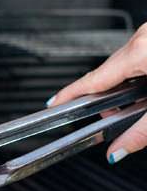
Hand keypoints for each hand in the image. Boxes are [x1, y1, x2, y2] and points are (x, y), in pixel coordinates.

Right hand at [48, 24, 146, 163]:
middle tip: (116, 121)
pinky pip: (141, 57)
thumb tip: (118, 151)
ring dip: (129, 88)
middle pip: (108, 73)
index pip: (92, 80)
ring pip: (126, 65)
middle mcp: (144, 39)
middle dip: (108, 100)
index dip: (69, 95)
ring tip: (144, 106)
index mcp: (140, 55)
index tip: (53, 105)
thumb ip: (142, 132)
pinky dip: (141, 76)